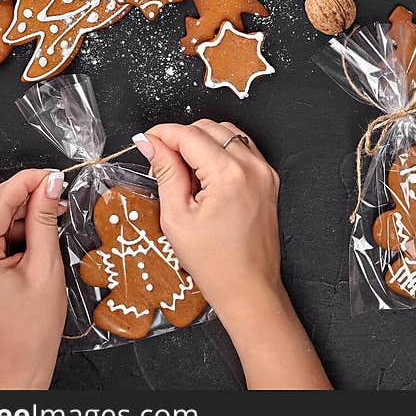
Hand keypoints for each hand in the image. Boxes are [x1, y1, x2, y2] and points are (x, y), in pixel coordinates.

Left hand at [0, 169, 66, 389]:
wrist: (20, 357)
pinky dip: (11, 224)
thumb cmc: (34, 324)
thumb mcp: (46, 266)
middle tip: (55, 191)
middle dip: (23, 192)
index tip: (54, 175)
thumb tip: (50, 185)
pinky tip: (36, 229)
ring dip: (18, 208)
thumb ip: (44, 220)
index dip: (28, 182)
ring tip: (51, 213)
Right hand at [134, 121, 329, 389]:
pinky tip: (206, 175)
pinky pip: (242, 148)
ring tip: (183, 171)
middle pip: (209, 128)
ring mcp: (264, 172)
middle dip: (181, 137)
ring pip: (227, 133)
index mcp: (229, 174)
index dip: (162, 134)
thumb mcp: (177, 217)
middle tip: (161, 160)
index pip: (189, 135)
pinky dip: (221, 151)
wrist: (248, 287)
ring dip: (202, 141)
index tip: (146, 140)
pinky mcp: (269, 180)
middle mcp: (252, 167)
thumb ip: (165, 172)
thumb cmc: (214, 262)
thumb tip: (151, 144)